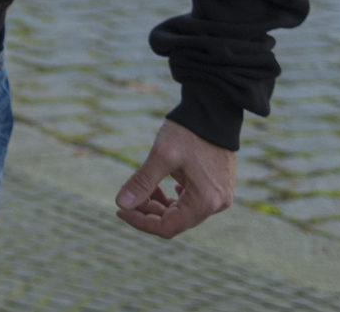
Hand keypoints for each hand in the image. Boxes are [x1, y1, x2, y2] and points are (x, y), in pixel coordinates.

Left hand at [116, 119, 235, 238]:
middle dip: (148, 211)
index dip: (140, 221)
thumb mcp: (162, 155)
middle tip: (128, 193)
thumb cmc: (189, 132)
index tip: (119, 210)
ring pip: (182, 213)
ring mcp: (220, 197)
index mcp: (206, 201)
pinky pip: (191, 203)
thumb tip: (120, 204)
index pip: (167, 227)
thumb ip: (142, 181)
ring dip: (159, 204)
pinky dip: (172, 198)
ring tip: (145, 185)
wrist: (214, 112)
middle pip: (175, 222)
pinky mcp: (217, 188)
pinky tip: (161, 186)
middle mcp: (217, 205)